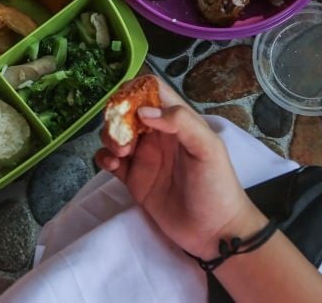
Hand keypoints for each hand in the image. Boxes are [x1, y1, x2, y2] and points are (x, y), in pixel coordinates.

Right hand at [95, 78, 264, 259]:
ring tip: (122, 154)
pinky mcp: (134, 179)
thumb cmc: (217, 186)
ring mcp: (145, 157)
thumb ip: (181, 122)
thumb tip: (143, 111)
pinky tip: (112, 166)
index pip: (152, 91)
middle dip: (117, 117)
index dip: (136, 90)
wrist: (215, 231)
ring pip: (116, 134)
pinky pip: (111, 160)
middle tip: (123, 136)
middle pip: (127, 111)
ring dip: (110, 137)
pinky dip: (104, 158)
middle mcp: (159, 135)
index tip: (127, 104)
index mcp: (178, 122)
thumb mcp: (208, 148)